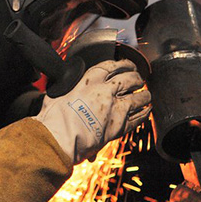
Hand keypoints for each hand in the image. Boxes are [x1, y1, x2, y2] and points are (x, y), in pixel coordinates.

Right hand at [32, 59, 150, 164]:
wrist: (60, 138)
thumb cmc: (54, 118)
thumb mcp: (57, 94)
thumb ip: (67, 88)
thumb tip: (66, 86)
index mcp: (89, 81)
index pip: (111, 66)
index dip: (123, 63)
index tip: (127, 64)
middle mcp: (105, 92)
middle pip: (129, 79)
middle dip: (137, 77)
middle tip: (139, 78)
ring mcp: (115, 109)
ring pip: (139, 98)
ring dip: (144, 95)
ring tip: (146, 95)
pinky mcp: (120, 126)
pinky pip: (138, 117)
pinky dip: (144, 113)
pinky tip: (146, 110)